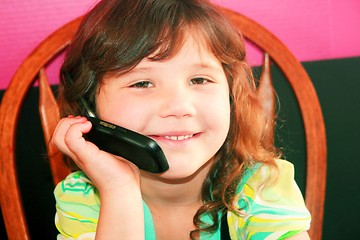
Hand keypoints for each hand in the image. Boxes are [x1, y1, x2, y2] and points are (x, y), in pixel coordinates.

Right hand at [52, 116, 144, 238]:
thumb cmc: (122, 172)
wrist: (123, 187)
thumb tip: (116, 130)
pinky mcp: (86, 156)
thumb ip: (109, 142)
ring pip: (58, 137)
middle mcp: (78, 155)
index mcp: (83, 154)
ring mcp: (81, 156)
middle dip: (65, 123)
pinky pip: (70, 138)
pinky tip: (89, 127)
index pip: (63, 139)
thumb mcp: (113, 153)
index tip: (83, 121)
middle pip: (56, 136)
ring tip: (84, 123)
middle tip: (82, 121)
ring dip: (69, 124)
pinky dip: (77, 128)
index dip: (68, 126)